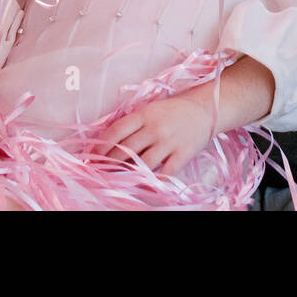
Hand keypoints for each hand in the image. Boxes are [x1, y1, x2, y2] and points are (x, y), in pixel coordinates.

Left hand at [96, 92, 215, 178]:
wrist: (205, 109)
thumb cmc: (173, 110)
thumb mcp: (150, 109)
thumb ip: (133, 123)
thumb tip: (111, 142)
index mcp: (144, 114)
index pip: (117, 131)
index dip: (101, 145)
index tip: (91, 156)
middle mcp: (155, 127)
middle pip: (126, 150)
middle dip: (109, 163)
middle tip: (98, 173)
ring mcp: (169, 142)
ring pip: (143, 164)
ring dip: (128, 175)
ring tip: (116, 182)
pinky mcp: (183, 154)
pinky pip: (165, 173)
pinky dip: (153, 182)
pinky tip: (144, 187)